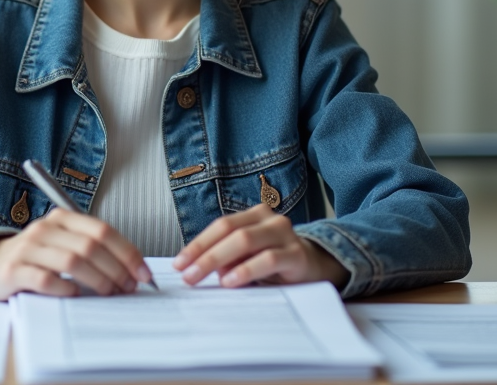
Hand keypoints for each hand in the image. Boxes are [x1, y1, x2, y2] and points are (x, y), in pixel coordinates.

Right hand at [0, 208, 153, 300]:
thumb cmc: (36, 257)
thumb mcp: (62, 243)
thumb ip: (90, 249)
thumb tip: (131, 270)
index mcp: (62, 218)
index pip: (102, 230)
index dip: (126, 252)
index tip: (142, 273)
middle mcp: (45, 228)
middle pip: (90, 246)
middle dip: (116, 269)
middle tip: (128, 288)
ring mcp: (28, 248)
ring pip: (72, 261)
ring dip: (97, 280)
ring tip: (108, 293)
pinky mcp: (13, 270)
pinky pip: (46, 280)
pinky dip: (66, 289)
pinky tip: (76, 296)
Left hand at [171, 204, 349, 288]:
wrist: (317, 267)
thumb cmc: (275, 262)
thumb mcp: (248, 257)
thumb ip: (227, 258)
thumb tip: (199, 268)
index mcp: (254, 215)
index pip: (220, 225)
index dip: (197, 243)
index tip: (178, 263)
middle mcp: (269, 219)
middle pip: (230, 231)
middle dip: (203, 253)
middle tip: (186, 274)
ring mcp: (285, 234)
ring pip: (245, 240)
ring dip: (218, 259)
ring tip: (200, 277)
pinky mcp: (297, 254)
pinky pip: (267, 259)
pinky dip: (245, 270)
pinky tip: (230, 281)